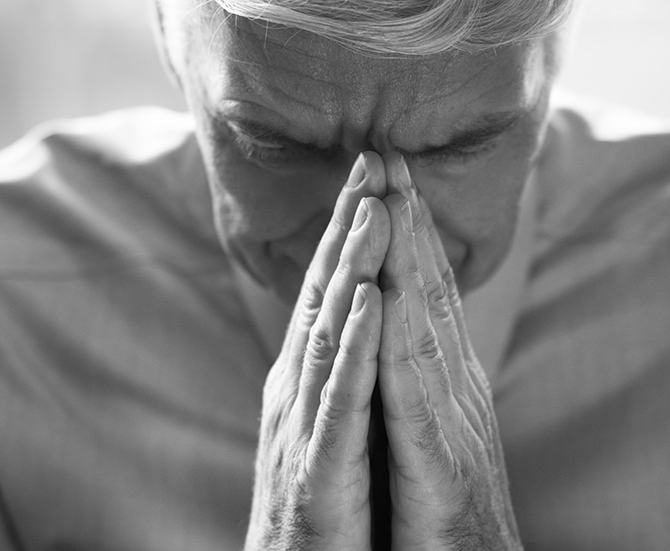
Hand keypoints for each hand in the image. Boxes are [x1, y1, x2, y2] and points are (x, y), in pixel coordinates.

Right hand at [245, 152, 389, 549]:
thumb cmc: (320, 511)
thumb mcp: (328, 429)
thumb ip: (337, 375)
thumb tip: (354, 324)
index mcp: (305, 382)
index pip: (328, 291)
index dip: (348, 230)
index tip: (373, 171)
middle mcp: (296, 393)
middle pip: (321, 294)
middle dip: (347, 225)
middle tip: (369, 156)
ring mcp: (303, 428)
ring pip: (327, 334)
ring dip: (349, 268)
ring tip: (373, 207)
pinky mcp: (317, 469)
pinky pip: (339, 399)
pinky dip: (353, 346)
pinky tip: (369, 302)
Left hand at [376, 153, 520, 549]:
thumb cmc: (447, 516)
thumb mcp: (431, 435)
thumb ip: (418, 385)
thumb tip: (402, 334)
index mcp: (445, 384)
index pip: (425, 293)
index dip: (406, 231)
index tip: (384, 174)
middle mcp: (455, 390)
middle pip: (430, 290)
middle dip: (408, 218)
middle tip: (387, 151)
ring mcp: (451, 423)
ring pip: (425, 324)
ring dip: (408, 257)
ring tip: (390, 195)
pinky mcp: (438, 464)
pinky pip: (413, 394)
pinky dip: (398, 341)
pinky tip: (384, 298)